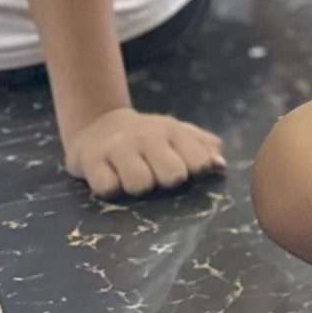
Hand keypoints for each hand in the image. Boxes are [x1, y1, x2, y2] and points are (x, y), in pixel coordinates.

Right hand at [60, 107, 224, 197]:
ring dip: (137, 188)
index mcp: (174, 131)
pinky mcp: (90, 160)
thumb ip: (203, 148)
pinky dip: (110, 189)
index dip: (194, 174)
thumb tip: (220, 165)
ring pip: (140, 185)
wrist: (97, 123)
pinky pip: (108, 188)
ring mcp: (118, 147)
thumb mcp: (178, 135)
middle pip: (173, 177)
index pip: (200, 163)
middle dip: (166, 184)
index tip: (185, 172)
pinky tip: (110, 178)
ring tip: (131, 178)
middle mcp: (147, 137)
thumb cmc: (148, 138)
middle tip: (155, 177)